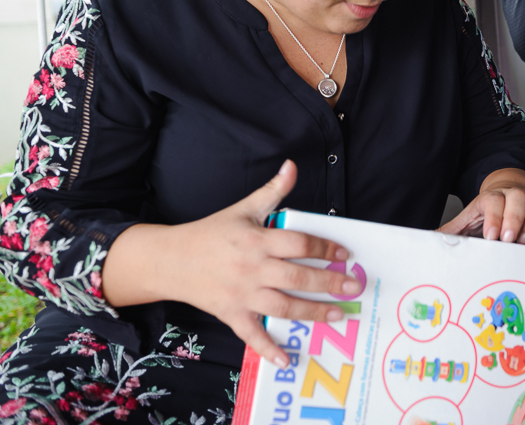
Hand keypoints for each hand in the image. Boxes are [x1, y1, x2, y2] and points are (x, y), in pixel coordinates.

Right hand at [165, 161, 359, 368]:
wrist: (171, 260)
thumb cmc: (211, 233)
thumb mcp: (243, 209)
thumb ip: (272, 191)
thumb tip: (293, 166)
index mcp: (256, 240)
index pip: (297, 243)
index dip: (323, 249)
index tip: (344, 255)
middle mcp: (251, 268)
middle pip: (296, 277)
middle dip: (327, 283)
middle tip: (353, 287)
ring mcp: (241, 295)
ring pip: (282, 307)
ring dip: (312, 313)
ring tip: (338, 315)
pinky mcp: (231, 315)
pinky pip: (252, 336)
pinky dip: (269, 350)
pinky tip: (288, 360)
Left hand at [439, 171, 524, 245]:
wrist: (505, 194)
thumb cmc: (486, 213)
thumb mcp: (467, 219)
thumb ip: (452, 231)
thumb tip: (430, 240)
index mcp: (491, 197)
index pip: (494, 201)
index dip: (494, 218)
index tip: (492, 237)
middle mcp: (512, 194)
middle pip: (519, 196)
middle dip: (515, 219)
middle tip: (509, 240)